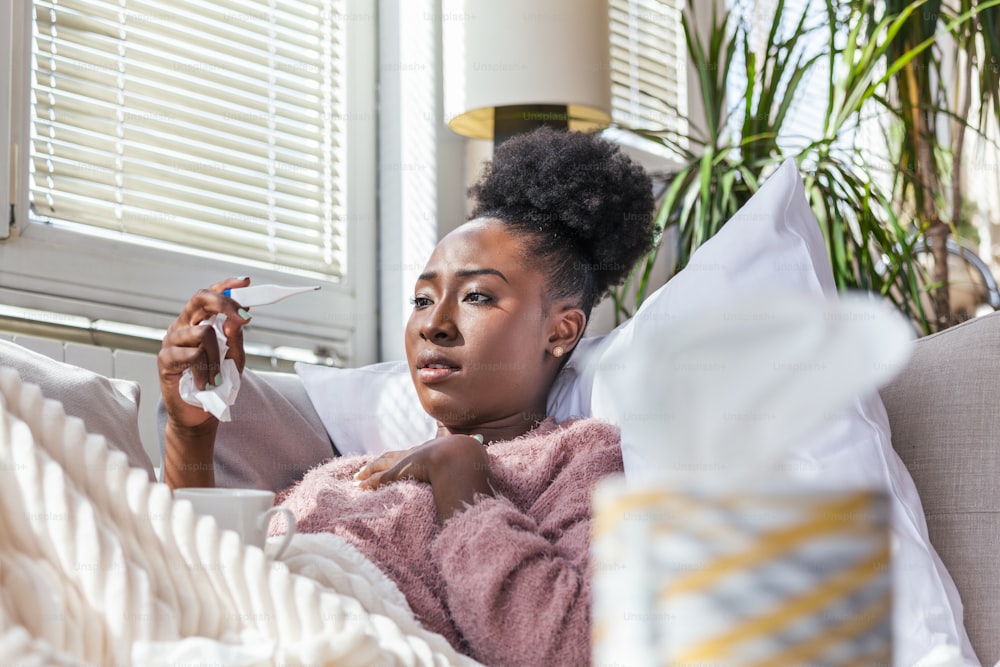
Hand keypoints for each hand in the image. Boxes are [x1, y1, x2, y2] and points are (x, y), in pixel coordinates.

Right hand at [158, 277, 252, 431]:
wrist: (200, 414)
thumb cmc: (216, 383)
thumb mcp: (234, 358)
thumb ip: (235, 337)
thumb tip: (237, 318)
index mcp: (199, 322)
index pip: (210, 296)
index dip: (226, 285)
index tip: (245, 282)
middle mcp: (183, 326)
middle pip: (200, 299)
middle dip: (226, 304)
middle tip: (245, 319)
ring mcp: (172, 341)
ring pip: (204, 333)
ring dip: (217, 356)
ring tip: (217, 376)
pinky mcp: (164, 359)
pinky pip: (192, 355)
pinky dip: (206, 371)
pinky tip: (205, 383)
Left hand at [354, 435, 494, 520]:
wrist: (460, 455)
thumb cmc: (468, 455)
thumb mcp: (470, 451)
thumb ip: (473, 449)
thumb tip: (481, 444)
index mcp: (431, 451)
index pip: (413, 454)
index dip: (403, 458)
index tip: (395, 462)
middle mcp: (417, 453)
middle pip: (393, 457)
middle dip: (380, 463)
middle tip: (365, 469)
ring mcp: (408, 463)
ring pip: (383, 466)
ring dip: (369, 472)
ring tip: (358, 478)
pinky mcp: (401, 472)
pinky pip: (381, 478)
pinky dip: (370, 482)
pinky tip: (360, 487)